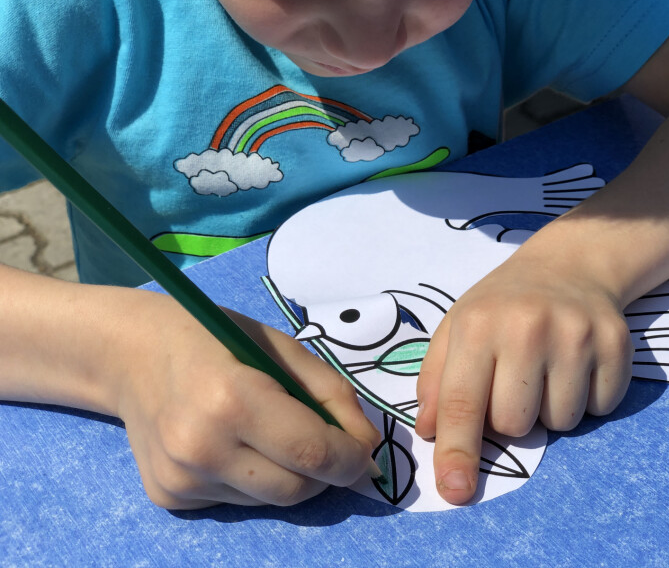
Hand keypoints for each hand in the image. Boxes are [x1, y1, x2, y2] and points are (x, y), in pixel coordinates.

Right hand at [111, 291, 379, 508]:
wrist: (129, 355)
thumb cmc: (212, 338)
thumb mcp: (280, 347)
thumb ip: (331, 393)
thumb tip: (367, 444)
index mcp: (233, 399)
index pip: (313, 452)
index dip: (351, 459)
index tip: (363, 452)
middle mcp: (202, 447)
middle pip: (296, 489)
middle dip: (326, 472)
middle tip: (324, 441)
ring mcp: (180, 479)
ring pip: (269, 501)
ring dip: (288, 475)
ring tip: (268, 433)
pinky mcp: (168, 498)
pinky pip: (236, 502)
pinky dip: (251, 480)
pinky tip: (231, 444)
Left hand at [414, 248, 632, 504]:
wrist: (568, 265)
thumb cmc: (502, 305)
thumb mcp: (456, 329)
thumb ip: (436, 380)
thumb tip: (429, 432)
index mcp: (478, 325)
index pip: (463, 402)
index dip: (457, 451)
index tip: (455, 492)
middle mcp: (528, 328)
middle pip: (514, 425)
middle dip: (509, 418)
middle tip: (513, 381)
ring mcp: (576, 335)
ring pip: (559, 423)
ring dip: (549, 409)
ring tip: (546, 369)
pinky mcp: (616, 344)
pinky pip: (598, 410)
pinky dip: (586, 399)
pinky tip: (576, 365)